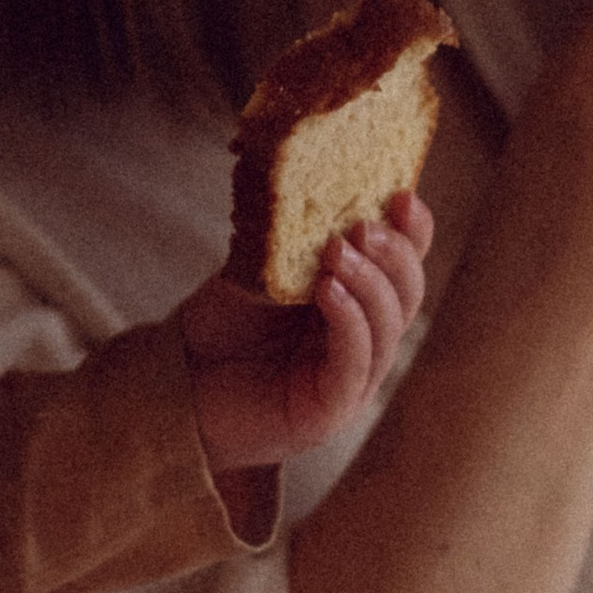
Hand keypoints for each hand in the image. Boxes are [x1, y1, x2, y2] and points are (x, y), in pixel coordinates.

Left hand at [178, 193, 430, 483]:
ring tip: (339, 249)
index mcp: (357, 302)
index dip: (412, 232)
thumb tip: (310, 182)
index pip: (402, 265)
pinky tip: (327, 290)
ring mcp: (352, 380)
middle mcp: (364, 341)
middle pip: (407, 295)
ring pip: (387, 328)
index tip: (401, 196)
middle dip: (395, 256)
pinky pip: (355, 363)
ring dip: (369, 283)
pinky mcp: (330, 410)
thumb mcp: (258, 269)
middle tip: (366, 226)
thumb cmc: (220, 328)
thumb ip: (291, 239)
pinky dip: (348, 322)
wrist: (180, 385)